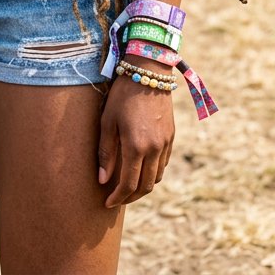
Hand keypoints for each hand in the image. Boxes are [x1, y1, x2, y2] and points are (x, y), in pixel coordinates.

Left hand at [97, 78, 175, 206]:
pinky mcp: (171, 136)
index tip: (107, 203)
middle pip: (146, 186)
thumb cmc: (122, 95)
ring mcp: (166, 143)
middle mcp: (154, 149)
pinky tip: (141, 169)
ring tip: (128, 186)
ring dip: (144, 186)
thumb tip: (102, 180)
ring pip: (157, 177)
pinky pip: (164, 163)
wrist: (148, 71)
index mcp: (136, 146)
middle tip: (117, 199)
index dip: (118, 197)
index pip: (128, 184)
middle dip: (131, 197)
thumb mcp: (108, 121)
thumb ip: (106, 152)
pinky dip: (153, 172)